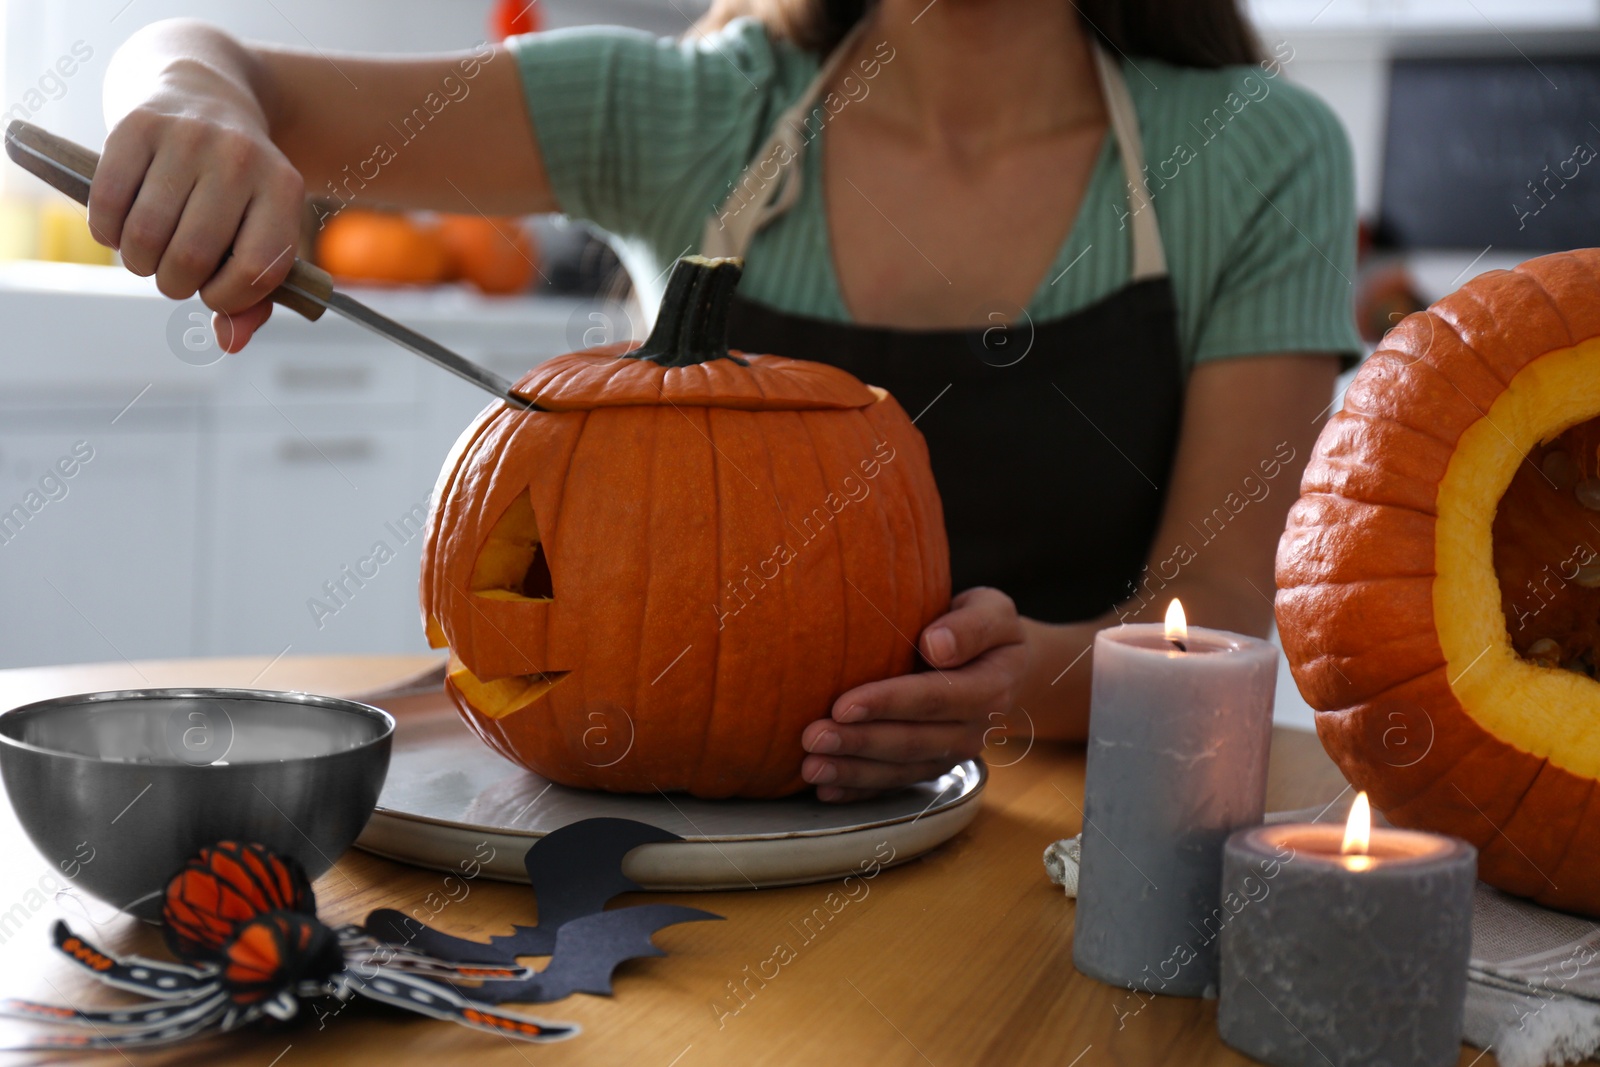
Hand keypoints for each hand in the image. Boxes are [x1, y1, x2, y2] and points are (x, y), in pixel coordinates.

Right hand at [92, 68, 303, 351]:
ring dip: (138, 263)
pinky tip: (119, 229)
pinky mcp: (138, 126)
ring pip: (146, 234)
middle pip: (192, 256)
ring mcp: (189, 138)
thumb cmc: (236, 187)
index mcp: (284, 189)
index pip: (256, 270)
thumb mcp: (261, 231)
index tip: (214, 293)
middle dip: (174, 284)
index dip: (227, 298)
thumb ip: (254, 296)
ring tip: (147, 255)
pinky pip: (108, 203)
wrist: (206, 94)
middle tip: (173, 275)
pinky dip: (106, 232)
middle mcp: (241, 159)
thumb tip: (230, 343)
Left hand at [800, 587, 1027, 801]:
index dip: (887, 703)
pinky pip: (897, 783)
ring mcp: (953, 754)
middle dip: (859, 742)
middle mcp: (972, 731)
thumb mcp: (993, 612)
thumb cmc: (988, 630)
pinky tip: (828, 790)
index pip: (932, 698)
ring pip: (900, 769)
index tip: (843, 705)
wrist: (1009, 669)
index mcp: (988, 689)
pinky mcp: (934, 766)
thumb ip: (971, 627)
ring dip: (853, 771)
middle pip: (910, 741)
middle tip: (813, 738)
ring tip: (811, 768)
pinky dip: (861, 788)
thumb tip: (935, 645)